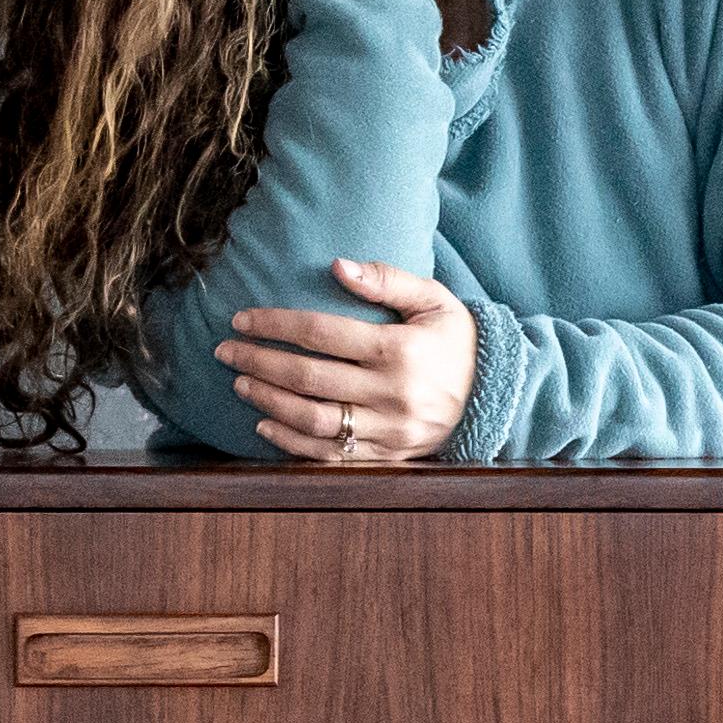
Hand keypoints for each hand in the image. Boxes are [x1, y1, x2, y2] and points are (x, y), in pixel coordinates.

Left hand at [221, 257, 475, 465]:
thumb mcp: (433, 300)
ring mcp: (389, 430)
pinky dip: (292, 442)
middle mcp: (392, 393)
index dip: (275, 325)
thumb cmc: (456, 340)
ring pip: (314, 419)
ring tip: (241, 385)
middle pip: (308, 377)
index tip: (241, 319)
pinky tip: (265, 424)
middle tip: (226, 351)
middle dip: (259, 362)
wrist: (496, 395)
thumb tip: (337, 266)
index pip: (321, 333)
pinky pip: (331, 455)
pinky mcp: (388, 456)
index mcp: (400, 350)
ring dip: (269, 402)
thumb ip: (387, 279)